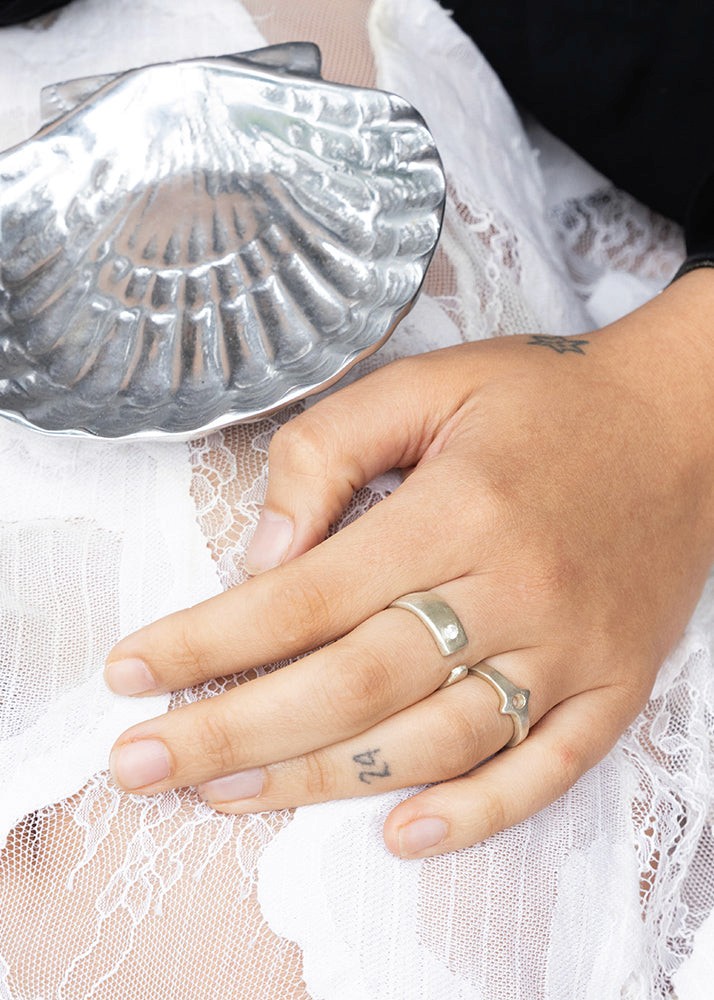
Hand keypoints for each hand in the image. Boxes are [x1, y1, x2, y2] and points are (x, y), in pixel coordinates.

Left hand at [104, 271, 713, 857]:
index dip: (208, 641)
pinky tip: (400, 836)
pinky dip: (476, 815)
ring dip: (324, 782)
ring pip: (436, 741)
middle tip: (143, 765)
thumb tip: (262, 555)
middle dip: (234, 733)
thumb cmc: (547, 401)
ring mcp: (571, 648)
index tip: (133, 673)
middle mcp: (516, 588)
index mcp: (459, 507)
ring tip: (230, 799)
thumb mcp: (428, 384)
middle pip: (354, 684)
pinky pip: (548, 770)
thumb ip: (330, 451)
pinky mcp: (614, 684)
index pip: (306, 595)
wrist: (684, 423)